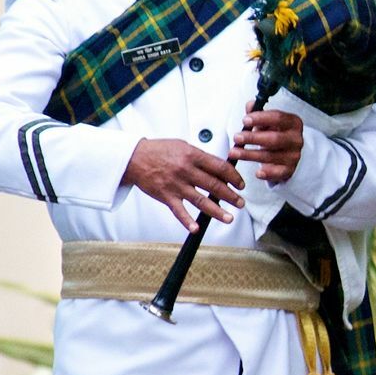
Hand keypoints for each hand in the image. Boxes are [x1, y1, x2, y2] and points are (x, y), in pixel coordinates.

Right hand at [122, 139, 244, 229]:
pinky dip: (187, 221)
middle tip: (241, 203)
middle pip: (214, 185)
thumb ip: (200, 156)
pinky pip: (179, 211)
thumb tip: (219, 166)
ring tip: (230, 218)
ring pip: (201, 200)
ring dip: (217, 211)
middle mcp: (186, 170)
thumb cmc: (159, 150)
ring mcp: (176, 185)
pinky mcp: (166, 196)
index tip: (240, 184)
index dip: (234, 177)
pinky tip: (196, 229)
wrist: (134, 158)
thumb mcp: (183, 146)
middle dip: (231, 196)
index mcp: (192, 155)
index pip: (220, 167)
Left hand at [235, 103, 302, 183]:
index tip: (244, 120)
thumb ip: (257, 112)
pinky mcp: (290, 170)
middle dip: (253, 138)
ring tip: (234, 153)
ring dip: (250, 155)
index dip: (260, 119)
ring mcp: (294, 155)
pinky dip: (268, 173)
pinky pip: (278, 173)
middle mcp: (296, 139)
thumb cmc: (274, 133)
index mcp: (293, 123)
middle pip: (274, 138)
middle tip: (236, 138)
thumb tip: (250, 105)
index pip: (278, 118)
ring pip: (271, 156)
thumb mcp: (267, 121)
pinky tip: (257, 173)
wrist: (287, 152)